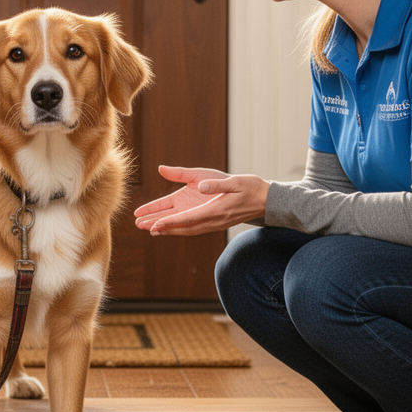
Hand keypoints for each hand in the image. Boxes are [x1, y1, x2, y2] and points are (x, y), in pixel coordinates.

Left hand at [133, 165, 268, 235]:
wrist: (267, 200)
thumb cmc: (252, 188)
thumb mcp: (235, 181)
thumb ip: (216, 184)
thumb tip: (201, 186)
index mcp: (216, 210)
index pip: (188, 218)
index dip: (170, 222)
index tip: (155, 224)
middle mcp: (214, 220)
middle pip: (184, 227)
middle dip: (164, 228)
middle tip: (144, 228)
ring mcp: (215, 223)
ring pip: (188, 229)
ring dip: (170, 230)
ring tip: (151, 229)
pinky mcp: (216, 221)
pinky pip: (194, 227)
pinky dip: (180, 228)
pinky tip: (171, 227)